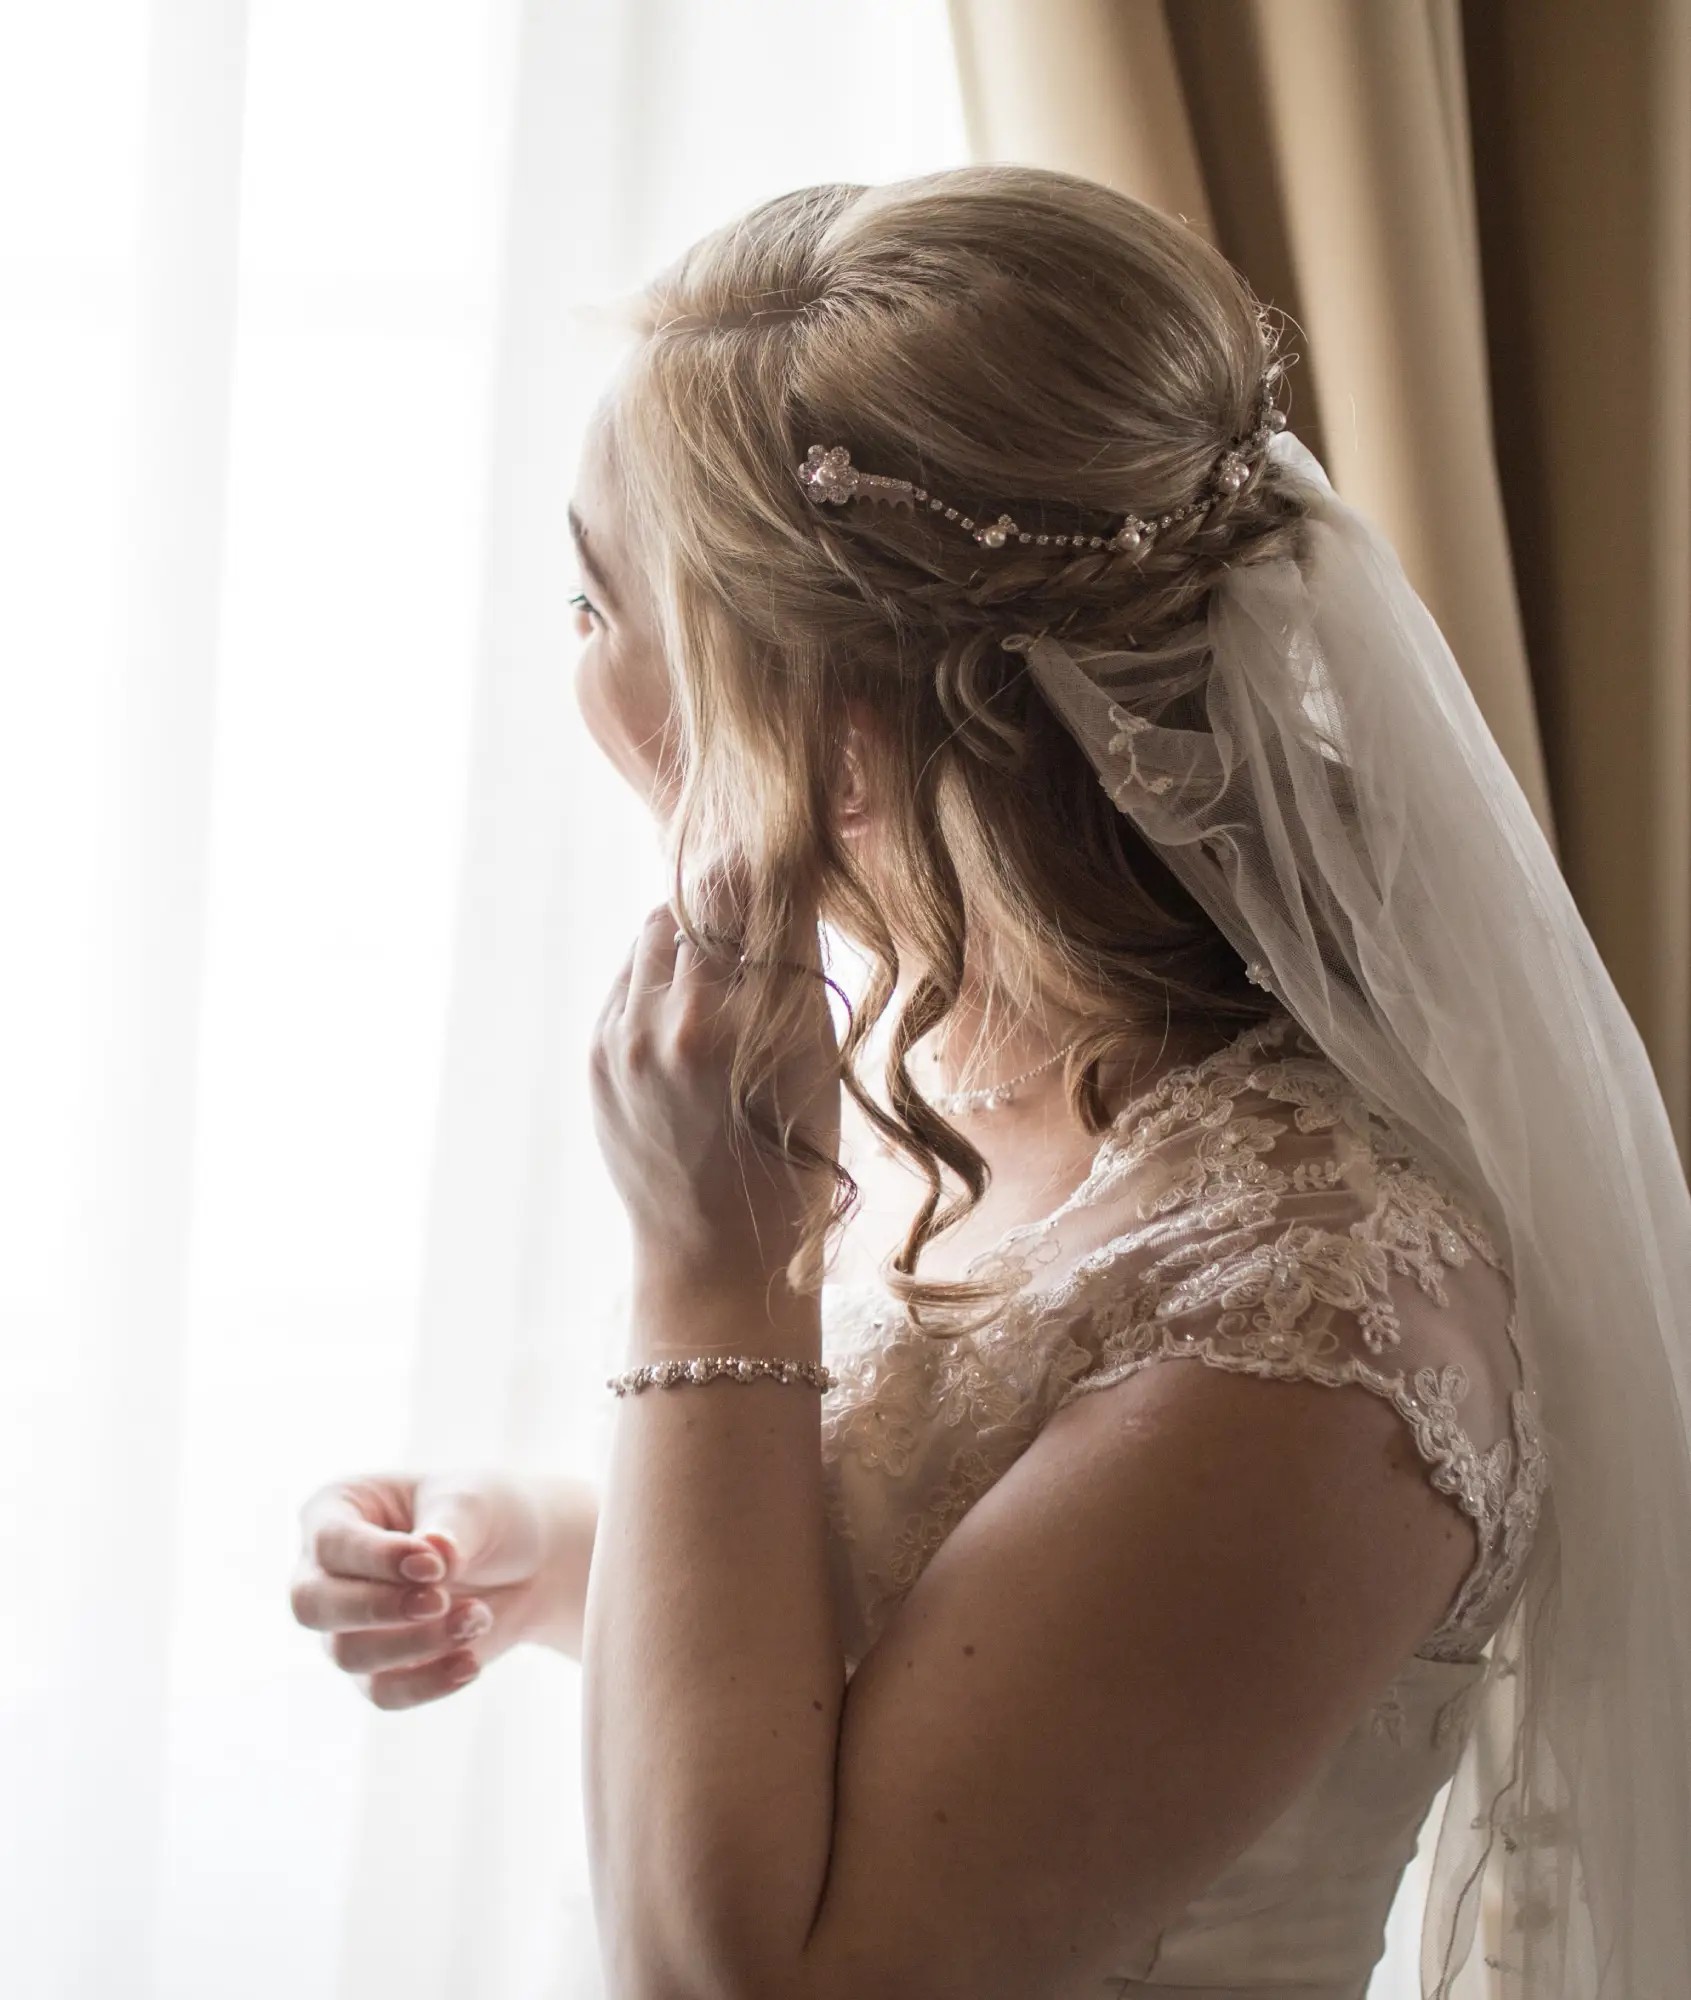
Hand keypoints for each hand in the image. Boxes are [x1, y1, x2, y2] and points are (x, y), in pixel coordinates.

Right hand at [290, 1469, 557, 1708]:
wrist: (528, 1564)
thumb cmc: (485, 1517)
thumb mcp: (474, 1504)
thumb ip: (449, 1530)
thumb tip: (433, 1552)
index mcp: (337, 1509)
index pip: (330, 1541)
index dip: (377, 1558)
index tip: (435, 1565)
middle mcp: (328, 1570)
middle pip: (312, 1604)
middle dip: (375, 1609)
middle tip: (439, 1601)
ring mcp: (346, 1625)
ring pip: (348, 1652)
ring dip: (417, 1642)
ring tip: (477, 1617)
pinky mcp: (377, 1669)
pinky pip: (382, 1692)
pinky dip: (427, 1683)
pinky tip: (470, 1663)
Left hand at [587, 884, 840, 1287]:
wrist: (716, 1254)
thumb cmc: (790, 1160)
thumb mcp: (814, 1061)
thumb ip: (794, 972)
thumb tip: (785, 883)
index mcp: (751, 1022)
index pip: (764, 896)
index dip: (781, 863)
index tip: (792, 845)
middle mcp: (682, 1020)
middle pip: (706, 900)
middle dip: (736, 890)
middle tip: (762, 884)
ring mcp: (629, 1038)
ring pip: (658, 930)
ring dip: (692, 926)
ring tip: (725, 949)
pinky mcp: (598, 1054)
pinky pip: (629, 977)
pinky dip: (660, 972)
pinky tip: (690, 998)